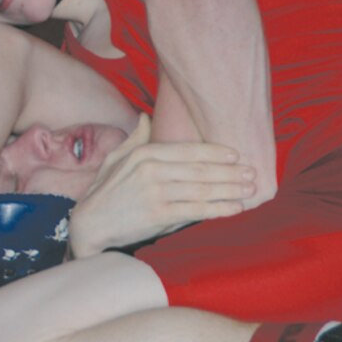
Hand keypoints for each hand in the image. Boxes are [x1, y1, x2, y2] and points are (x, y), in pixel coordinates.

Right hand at [68, 114, 255, 256]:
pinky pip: (196, 210)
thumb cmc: (104, 192)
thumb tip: (146, 117)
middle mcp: (150, 169)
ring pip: (202, 189)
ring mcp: (154, 192)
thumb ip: (135, 138)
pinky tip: (234, 208)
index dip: (215, 152)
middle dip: (230, 171)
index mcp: (143, 153)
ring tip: (249, 190)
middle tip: (252, 173)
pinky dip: (219, 209)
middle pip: (200, 169)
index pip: (188, 150)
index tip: (236, 155)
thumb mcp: (115, 159)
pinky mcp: (158, 214)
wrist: (89, 225)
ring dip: (230, 189)